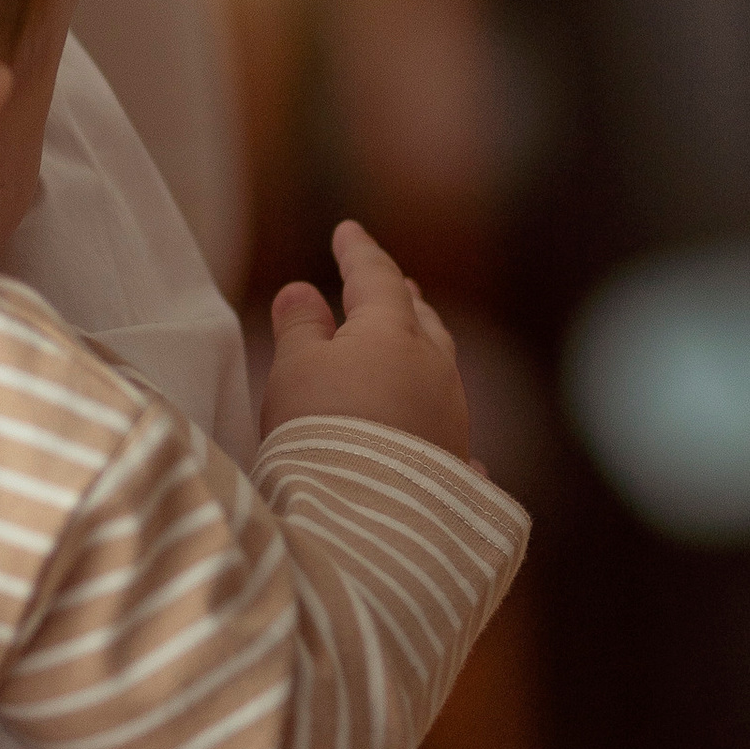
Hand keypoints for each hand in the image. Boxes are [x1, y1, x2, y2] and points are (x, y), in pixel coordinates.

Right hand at [261, 219, 468, 458]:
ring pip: (440, 368)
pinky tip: (438, 426)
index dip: (358, 252)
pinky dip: (433, 412)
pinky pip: (446, 424)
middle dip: (405, 301)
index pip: (376, 277)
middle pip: (422, 321)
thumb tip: (303, 290)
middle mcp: (434, 368)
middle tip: (398, 286)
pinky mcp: (455, 463)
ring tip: (414, 345)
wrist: (367, 517)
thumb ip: (299, 326)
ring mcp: (451, 417)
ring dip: (423, 352)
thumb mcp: (295, 369)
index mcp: (393, 332)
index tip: (347, 231)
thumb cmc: (320, 428)